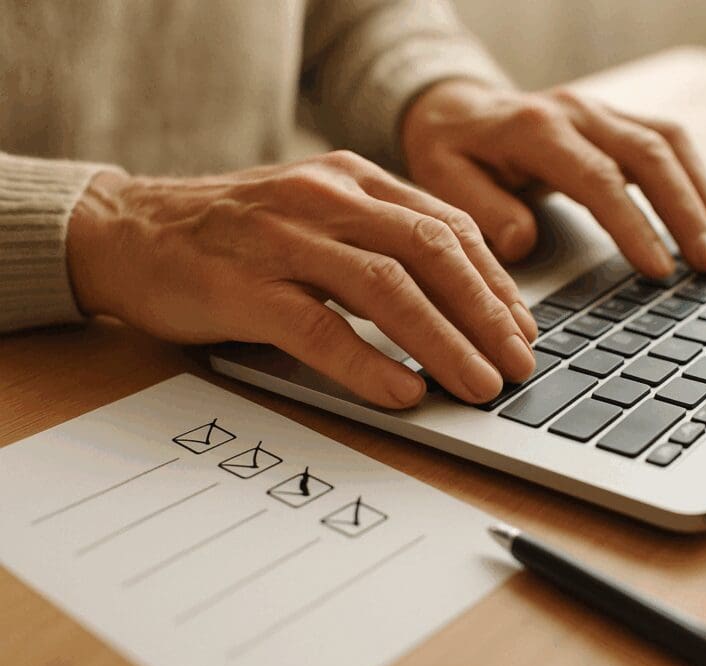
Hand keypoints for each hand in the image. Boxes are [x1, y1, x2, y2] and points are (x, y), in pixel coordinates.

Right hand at [65, 152, 538, 407]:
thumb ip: (380, 246)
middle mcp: (327, 199)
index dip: (494, 282)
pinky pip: (320, 327)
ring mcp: (285, 239)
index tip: (522, 327)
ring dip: (445, 342)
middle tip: (519, 364)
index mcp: (354, 180)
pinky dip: (368, 363)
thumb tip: (460, 310)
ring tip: (479, 385)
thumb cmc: (237, 236)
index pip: (448, 227)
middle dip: (486, 313)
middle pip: (431, 253)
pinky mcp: (244, 285)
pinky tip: (404, 392)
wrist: (129, 230)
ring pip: (388, 287)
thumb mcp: (318, 219)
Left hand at [402, 80, 705, 276]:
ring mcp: (599, 111)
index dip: (633, 225)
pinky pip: (668, 140)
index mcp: (535, 130)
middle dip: (684, 211)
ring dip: (700, 194)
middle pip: (649, 155)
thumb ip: (483, 211)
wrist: (454, 109)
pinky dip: (695, 178)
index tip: (658, 269)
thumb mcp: (444, 181)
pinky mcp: (614, 119)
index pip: (598, 179)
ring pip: (669, 142)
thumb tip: (524, 241)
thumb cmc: (450, 152)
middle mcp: (576, 112)